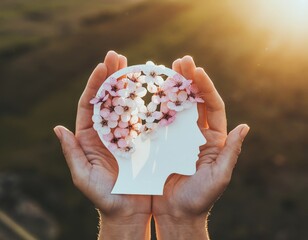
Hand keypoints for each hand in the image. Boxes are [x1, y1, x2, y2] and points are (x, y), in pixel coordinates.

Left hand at [54, 51, 150, 239]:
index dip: (95, 84)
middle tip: (118, 56)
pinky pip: (143, 118)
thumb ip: (72, 153)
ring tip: (134, 64)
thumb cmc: (104, 197)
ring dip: (129, 84)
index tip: (102, 66)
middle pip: (108, 98)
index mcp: (89, 137)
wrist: (127, 210)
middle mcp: (107, 131)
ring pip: (126, 104)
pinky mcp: (142, 140)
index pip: (90, 104)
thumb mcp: (83, 177)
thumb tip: (58, 128)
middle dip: (111, 76)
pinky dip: (146, 102)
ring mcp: (125, 134)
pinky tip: (151, 88)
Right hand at [152, 56, 249, 239]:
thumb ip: (231, 152)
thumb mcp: (219, 177)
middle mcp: (197, 134)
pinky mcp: (163, 143)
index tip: (197, 71)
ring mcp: (179, 137)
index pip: (213, 106)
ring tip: (167, 69)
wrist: (177, 213)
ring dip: (173, 88)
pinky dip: (158, 105)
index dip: (206, 87)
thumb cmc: (200, 198)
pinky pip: (160, 120)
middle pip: (195, 101)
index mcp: (214, 139)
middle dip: (189, 80)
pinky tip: (152, 92)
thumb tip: (245, 126)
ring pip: (178, 107)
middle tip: (181, 61)